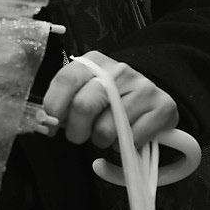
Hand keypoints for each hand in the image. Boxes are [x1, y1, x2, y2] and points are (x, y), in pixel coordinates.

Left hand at [42, 51, 178, 149]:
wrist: (150, 95)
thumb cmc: (110, 97)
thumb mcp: (86, 89)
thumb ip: (66, 101)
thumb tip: (47, 122)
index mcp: (95, 63)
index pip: (66, 81)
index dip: (53, 107)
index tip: (51, 125)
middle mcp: (119, 71)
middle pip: (83, 106)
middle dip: (75, 131)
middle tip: (79, 136)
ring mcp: (143, 88)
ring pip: (106, 129)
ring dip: (101, 141)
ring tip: (106, 134)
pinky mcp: (162, 107)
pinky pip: (131, 139)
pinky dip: (123, 146)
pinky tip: (126, 136)